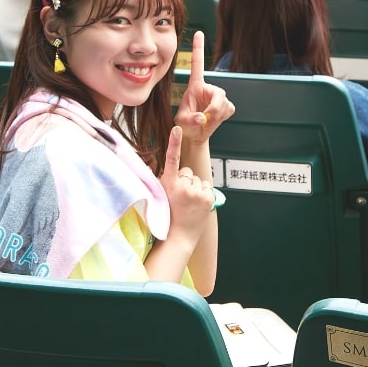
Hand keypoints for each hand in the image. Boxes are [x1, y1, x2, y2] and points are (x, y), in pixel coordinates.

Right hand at [160, 125, 215, 245]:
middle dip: (185, 181)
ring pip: (198, 179)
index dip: (174, 142)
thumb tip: (167, 166)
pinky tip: (196, 204)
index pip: (172, 159)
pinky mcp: (208, 197)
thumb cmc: (167, 216)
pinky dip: (202, 192)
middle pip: (187, 171)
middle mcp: (183, 186)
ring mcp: (197, 192)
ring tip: (187, 203)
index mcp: (168, 184)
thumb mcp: (159, 195)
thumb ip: (163, 180)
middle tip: (179, 198)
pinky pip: (206, 185)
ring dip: (194, 188)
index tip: (177, 128)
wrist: (178, 237)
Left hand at [173, 31, 234, 143]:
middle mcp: (207, 88)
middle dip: (215, 108)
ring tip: (207, 122)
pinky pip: (229, 109)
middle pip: (219, 93)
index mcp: (195, 86)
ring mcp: (217, 97)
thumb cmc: (184, 126)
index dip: (198, 48)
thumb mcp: (182, 123)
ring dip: (217, 115)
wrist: (194, 135)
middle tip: (207, 118)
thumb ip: (191, 119)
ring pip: (225, 103)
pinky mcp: (225, 105)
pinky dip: (222, 117)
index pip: (197, 64)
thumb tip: (203, 118)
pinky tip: (215, 120)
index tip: (198, 33)